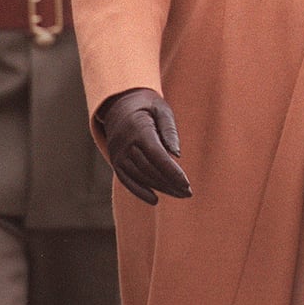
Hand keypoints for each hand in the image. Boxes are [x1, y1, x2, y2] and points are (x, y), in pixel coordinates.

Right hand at [100, 87, 191, 205]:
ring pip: (140, 177)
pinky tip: (155, 200)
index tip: (187, 184)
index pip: (157, 155)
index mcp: (138, 128)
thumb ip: (169, 129)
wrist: (118, 104)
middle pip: (150, 169)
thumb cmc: (147, 105)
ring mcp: (118, 154)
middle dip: (170, 183)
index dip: (171, 171)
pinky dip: (140, 192)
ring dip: (160, 188)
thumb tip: (177, 155)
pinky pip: (126, 181)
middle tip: (188, 193)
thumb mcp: (161, 108)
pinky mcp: (115, 162)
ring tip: (179, 194)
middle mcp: (125, 144)